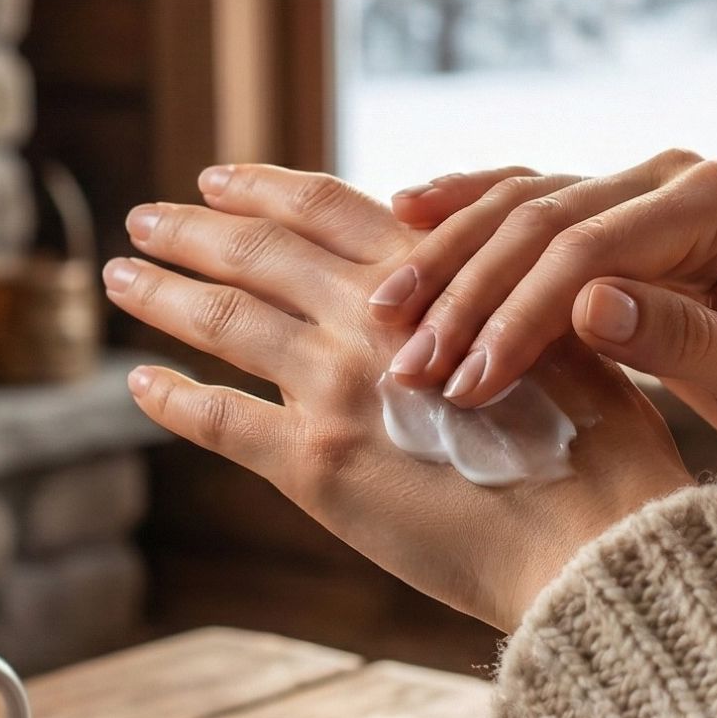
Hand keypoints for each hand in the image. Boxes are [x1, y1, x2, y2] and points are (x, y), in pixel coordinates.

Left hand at [102, 165, 690, 628]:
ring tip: (122, 275)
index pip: (322, 206)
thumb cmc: (595, 443)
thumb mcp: (551, 333)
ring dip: (162, 293)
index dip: (262, 186)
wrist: (592, 539)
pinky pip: (219, 419)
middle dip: (191, 229)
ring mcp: (333, 390)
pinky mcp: (313, 468)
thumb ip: (484, 296)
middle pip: (256, 252)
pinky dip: (171, 397)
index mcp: (428, 275)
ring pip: (222, 320)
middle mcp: (369, 319)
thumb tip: (446, 274)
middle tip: (145, 216)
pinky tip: (139, 382)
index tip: (217, 178)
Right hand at [373, 153, 716, 532]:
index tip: (463, 383)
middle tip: (402, 362)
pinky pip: (527, 210)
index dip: (515, 314)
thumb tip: (588, 304)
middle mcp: (674, 177)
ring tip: (383, 317)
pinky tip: (400, 225)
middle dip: (463, 292)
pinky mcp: (620, 220)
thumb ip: (686, 341)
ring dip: (447, 262)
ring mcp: (643, 191)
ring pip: (519, 208)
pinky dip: (464, 221)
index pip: (586, 248)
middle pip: (539, 218)